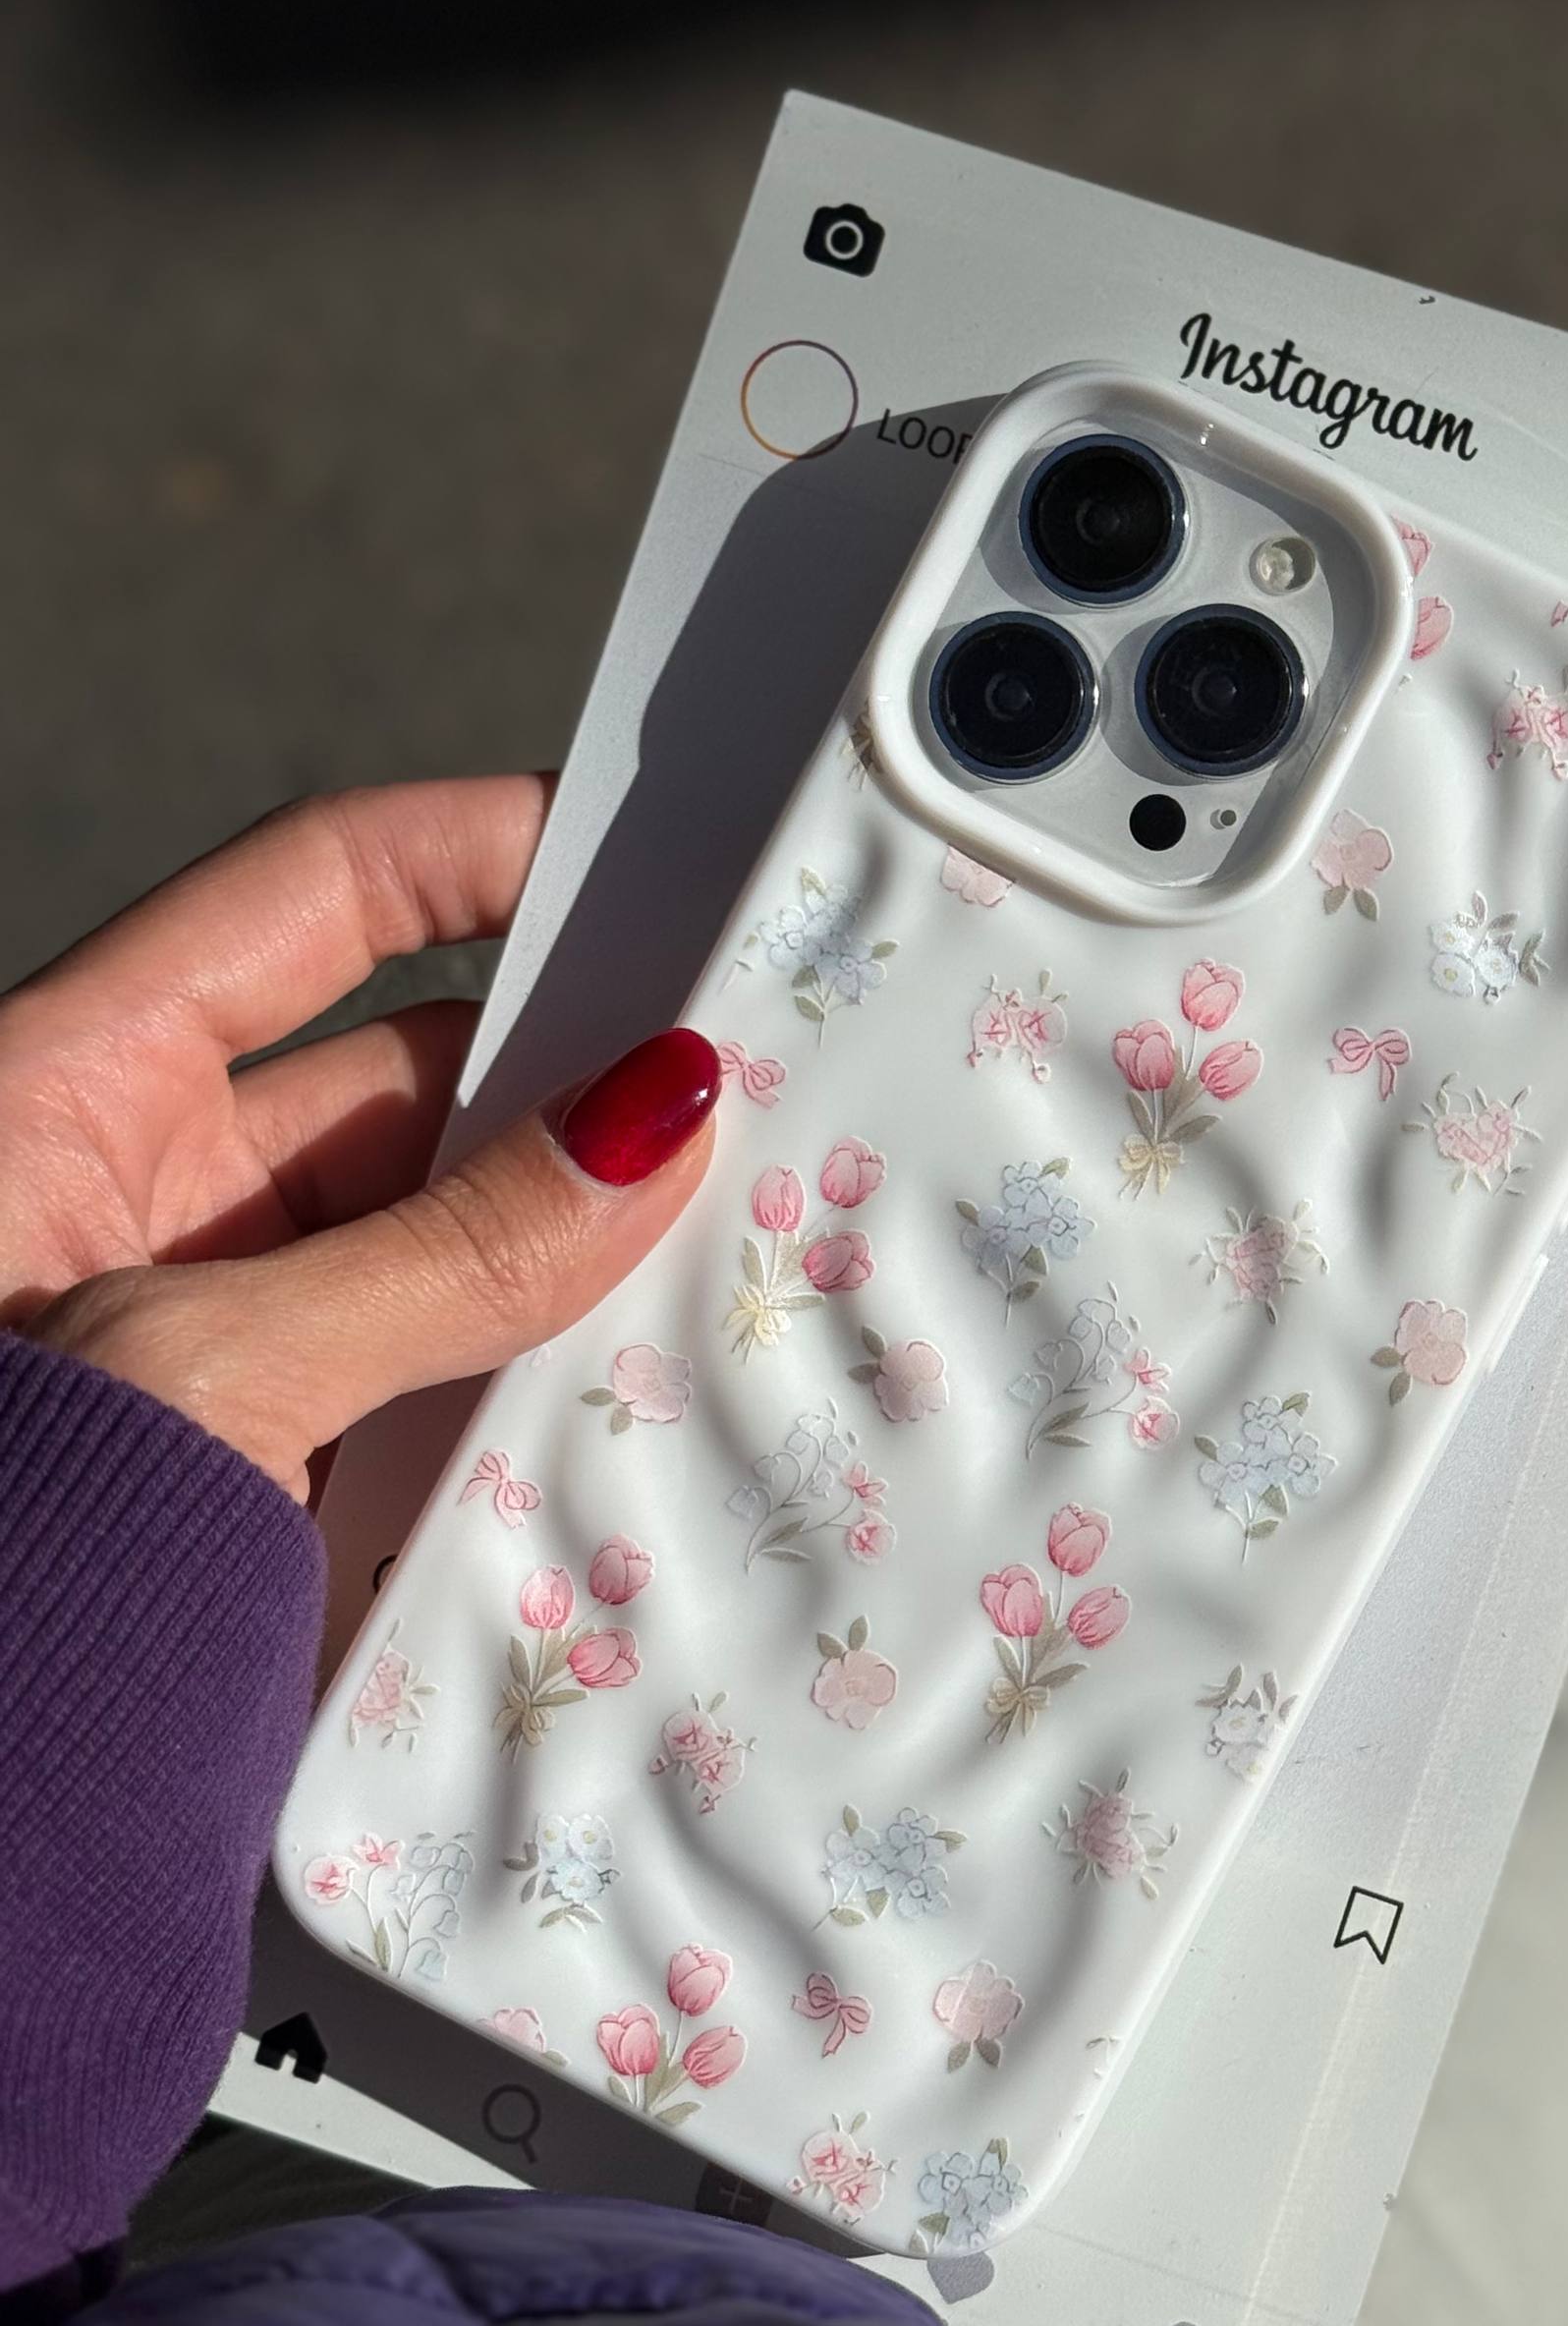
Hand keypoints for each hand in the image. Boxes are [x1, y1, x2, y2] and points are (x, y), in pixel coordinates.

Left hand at [0, 777, 719, 1497]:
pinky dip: (547, 1384)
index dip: (474, 847)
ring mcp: (226, 1347)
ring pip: (447, 1246)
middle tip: (743, 1082)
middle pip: (411, 1083)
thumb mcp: (200, 1367)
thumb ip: (442, 1251)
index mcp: (61, 1098)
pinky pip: (447, 1386)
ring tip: (733, 1240)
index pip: (310, 897)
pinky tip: (657, 1389)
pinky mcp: (285, 1479)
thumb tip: (655, 1118)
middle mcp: (147, 1206)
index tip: (639, 848)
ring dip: (577, 1250)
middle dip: (572, 1081)